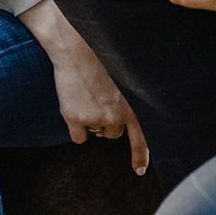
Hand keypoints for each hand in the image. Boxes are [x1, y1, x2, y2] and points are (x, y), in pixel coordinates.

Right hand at [18, 0, 149, 174]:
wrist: (74, 45)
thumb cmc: (97, 57)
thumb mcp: (122, 77)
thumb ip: (125, 100)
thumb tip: (119, 123)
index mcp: (132, 103)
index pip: (141, 137)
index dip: (140, 155)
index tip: (139, 171)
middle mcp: (116, 114)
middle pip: (112, 133)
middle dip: (105, 121)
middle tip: (97, 96)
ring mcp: (96, 118)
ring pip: (96, 133)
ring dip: (91, 121)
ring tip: (86, 94)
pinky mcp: (76, 119)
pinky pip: (78, 137)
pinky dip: (75, 127)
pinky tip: (73, 105)